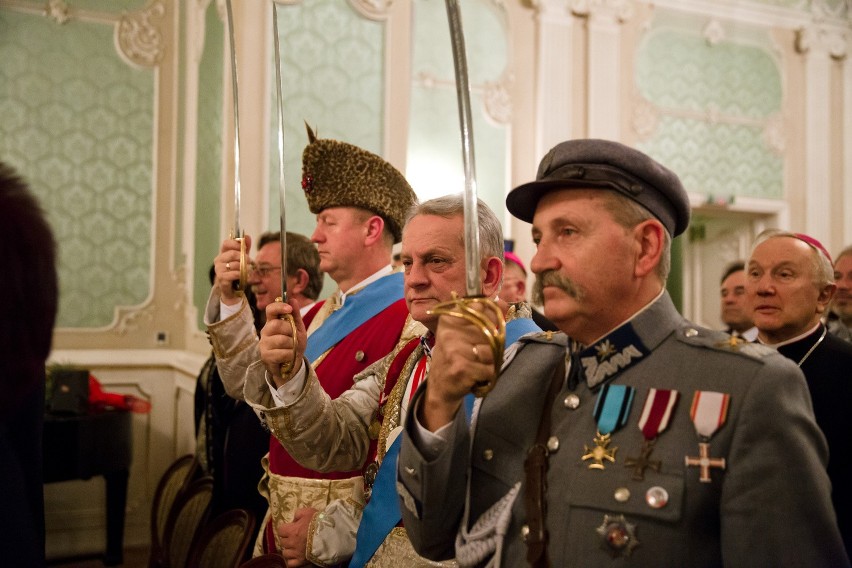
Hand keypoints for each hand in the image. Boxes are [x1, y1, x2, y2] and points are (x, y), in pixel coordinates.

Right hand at [213, 234, 252, 304]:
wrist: (233, 289)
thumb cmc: (237, 271)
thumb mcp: (242, 258)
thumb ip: (245, 248)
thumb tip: (247, 236)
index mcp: (222, 253)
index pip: (226, 243)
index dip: (236, 243)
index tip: (244, 247)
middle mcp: (218, 260)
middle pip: (232, 253)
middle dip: (243, 257)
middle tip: (250, 261)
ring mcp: (219, 270)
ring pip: (234, 264)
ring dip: (244, 267)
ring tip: (248, 270)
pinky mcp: (222, 279)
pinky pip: (234, 274)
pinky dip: (241, 274)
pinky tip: (244, 276)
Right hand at [260, 299, 307, 385]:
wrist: (292, 364)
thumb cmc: (293, 345)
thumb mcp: (298, 329)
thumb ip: (295, 315)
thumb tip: (293, 299)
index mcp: (272, 322)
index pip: (270, 309)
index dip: (279, 307)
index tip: (289, 308)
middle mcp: (265, 331)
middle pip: (277, 325)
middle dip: (290, 331)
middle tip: (293, 337)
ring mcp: (264, 343)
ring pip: (282, 340)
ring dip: (292, 345)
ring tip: (291, 348)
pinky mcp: (265, 356)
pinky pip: (283, 352)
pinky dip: (290, 355)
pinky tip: (288, 357)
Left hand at [276, 508, 315, 566]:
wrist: (331, 534)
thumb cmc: (319, 522)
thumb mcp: (308, 512)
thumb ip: (298, 514)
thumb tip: (293, 520)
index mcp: (292, 530)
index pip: (280, 530)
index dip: (285, 529)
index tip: (290, 528)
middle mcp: (292, 542)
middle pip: (282, 542)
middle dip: (287, 539)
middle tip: (294, 537)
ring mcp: (296, 553)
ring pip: (285, 553)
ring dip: (289, 550)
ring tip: (295, 547)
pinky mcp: (301, 561)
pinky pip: (290, 563)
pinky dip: (291, 560)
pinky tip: (296, 557)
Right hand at [421, 300, 497, 430]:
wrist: (440, 387)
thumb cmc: (455, 357)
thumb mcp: (463, 333)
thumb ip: (483, 318)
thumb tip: (504, 302)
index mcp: (450, 319)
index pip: (480, 307)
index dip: (490, 317)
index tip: (485, 329)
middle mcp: (450, 331)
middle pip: (490, 333)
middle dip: (489, 346)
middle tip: (474, 355)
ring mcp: (455, 350)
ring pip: (492, 352)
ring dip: (489, 363)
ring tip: (475, 365)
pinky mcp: (461, 367)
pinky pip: (489, 369)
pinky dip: (486, 376)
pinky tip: (473, 376)